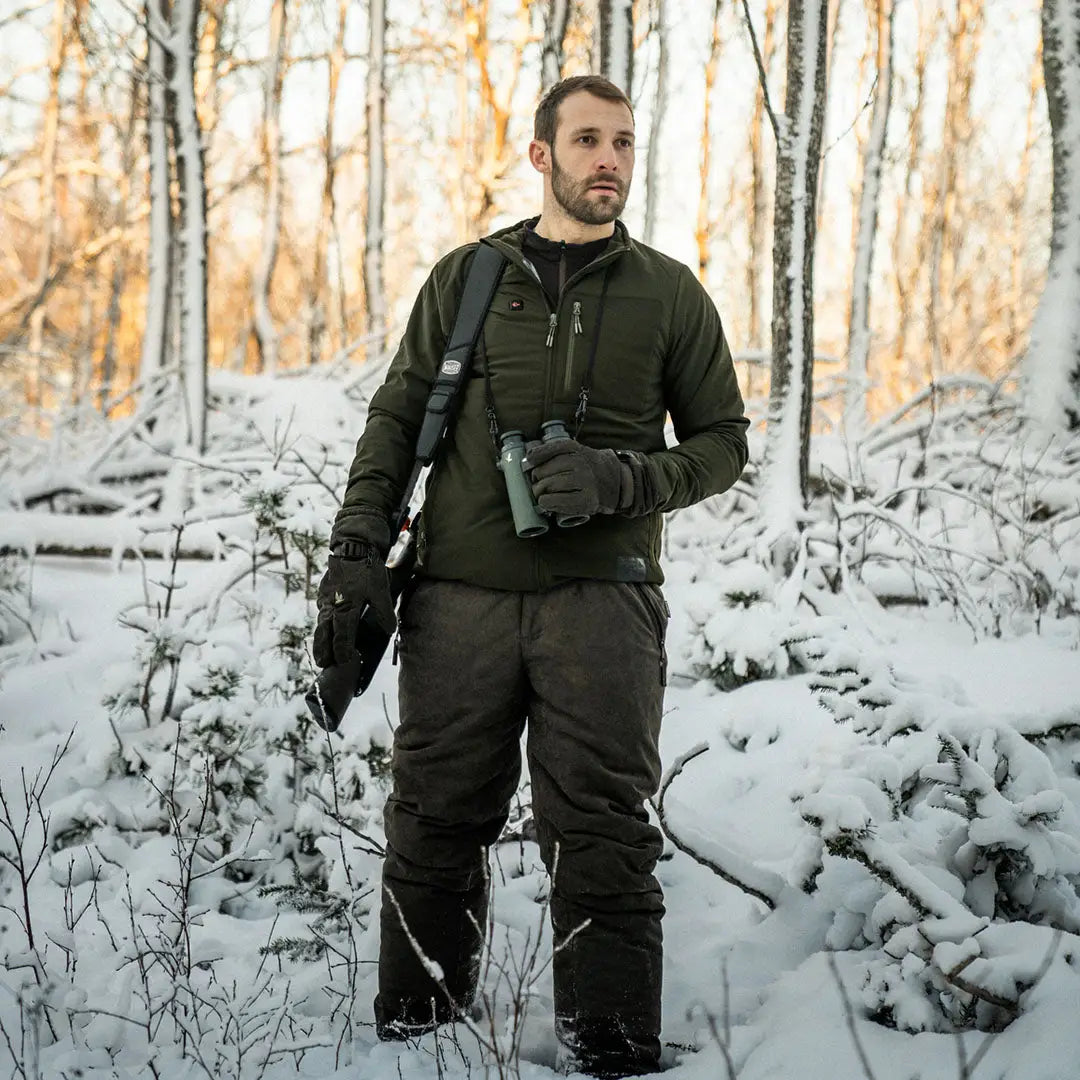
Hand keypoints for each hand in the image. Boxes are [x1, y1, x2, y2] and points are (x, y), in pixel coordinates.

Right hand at [313, 550, 396, 666]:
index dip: (342, 650)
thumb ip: (384, 612)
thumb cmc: (368, 569)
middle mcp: (331, 605)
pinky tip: (325, 627)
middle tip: (322, 663)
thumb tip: (389, 631)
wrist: (352, 545)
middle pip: (324, 633)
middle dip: (323, 649)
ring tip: (322, 651)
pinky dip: (323, 622)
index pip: (342, 636)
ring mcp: (325, 598)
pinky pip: (322, 610)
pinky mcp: (323, 591)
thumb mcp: (381, 590)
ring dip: (321, 638)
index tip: (343, 661)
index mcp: (346, 607)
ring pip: (321, 622)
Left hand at [524, 438, 626, 517]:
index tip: (529, 460)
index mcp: (579, 450)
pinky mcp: (587, 500)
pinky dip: (547, 502)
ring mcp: (586, 482)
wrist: (617, 483)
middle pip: (546, 470)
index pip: (555, 448)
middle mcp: (582, 464)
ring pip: (551, 485)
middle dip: (536, 477)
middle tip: (537, 482)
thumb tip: (528, 457)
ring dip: (539, 492)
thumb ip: (559, 452)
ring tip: (540, 494)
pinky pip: (559, 501)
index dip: (539, 454)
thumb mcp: (579, 453)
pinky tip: (545, 502)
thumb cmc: (591, 469)